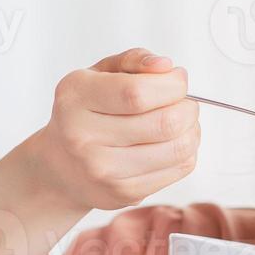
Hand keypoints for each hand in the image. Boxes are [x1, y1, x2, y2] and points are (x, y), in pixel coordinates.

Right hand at [31, 46, 199, 211]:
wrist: (62, 166)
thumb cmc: (86, 113)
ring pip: (178, 149)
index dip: (172, 85)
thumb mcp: (99, 74)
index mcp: (76, 97)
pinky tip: (172, 143)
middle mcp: (84, 137)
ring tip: (182, 122)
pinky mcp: (124, 193)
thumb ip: (133, 61)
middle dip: (188, 108)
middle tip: (185, 103)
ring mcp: (104, 170)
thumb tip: (166, 67)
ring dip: (192, 130)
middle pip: (164, 123)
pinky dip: (187, 152)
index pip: (137, 93)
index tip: (178, 80)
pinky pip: (178, 169)